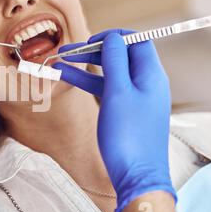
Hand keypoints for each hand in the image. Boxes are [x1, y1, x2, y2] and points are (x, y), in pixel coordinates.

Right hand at [53, 30, 175, 211]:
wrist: (136, 175)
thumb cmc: (128, 134)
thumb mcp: (118, 92)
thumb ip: (115, 62)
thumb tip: (113, 38)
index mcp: (150, 74)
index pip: (135, 41)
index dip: (113, 36)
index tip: (90, 40)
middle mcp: (145, 82)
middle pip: (119, 55)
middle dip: (93, 51)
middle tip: (67, 51)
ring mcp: (134, 96)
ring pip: (109, 72)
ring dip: (85, 66)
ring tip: (60, 62)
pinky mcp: (124, 109)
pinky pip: (105, 88)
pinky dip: (87, 82)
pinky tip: (67, 78)